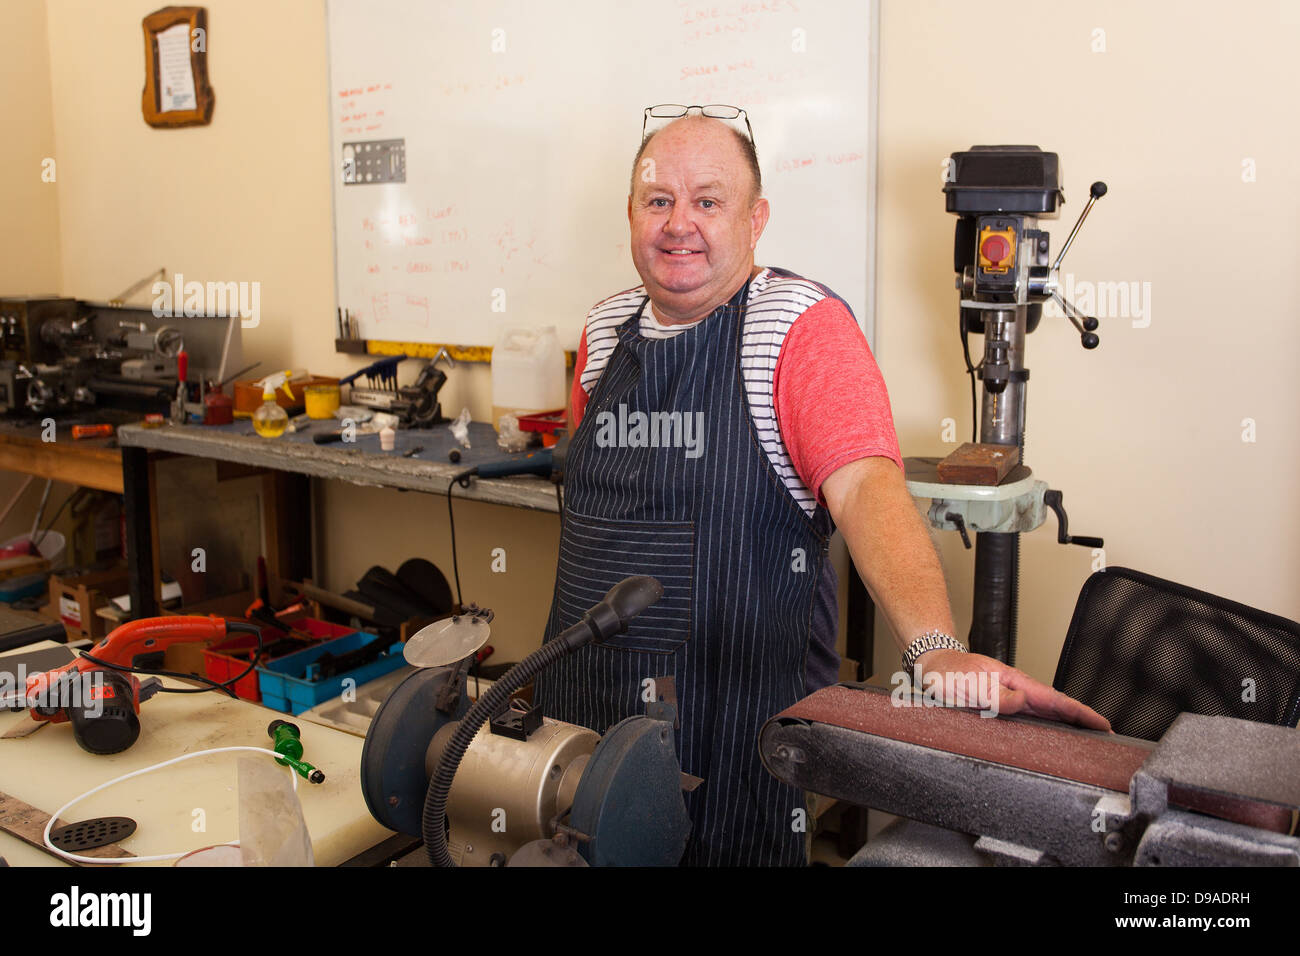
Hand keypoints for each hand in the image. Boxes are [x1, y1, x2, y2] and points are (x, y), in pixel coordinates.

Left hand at [914, 648, 1111, 730]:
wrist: (933, 667)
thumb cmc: (950, 672)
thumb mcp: (970, 683)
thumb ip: (996, 694)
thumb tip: (1024, 702)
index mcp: (1015, 682)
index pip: (1055, 699)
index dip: (1080, 713)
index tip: (1102, 724)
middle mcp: (1017, 690)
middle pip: (1058, 707)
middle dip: (1083, 720)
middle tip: (1106, 736)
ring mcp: (1012, 698)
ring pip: (1047, 713)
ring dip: (1069, 724)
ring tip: (1089, 739)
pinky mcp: (1003, 706)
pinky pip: (1031, 717)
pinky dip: (1048, 725)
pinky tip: (1055, 735)